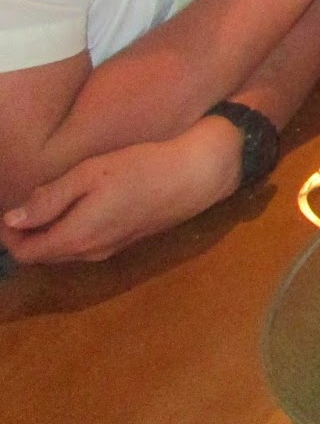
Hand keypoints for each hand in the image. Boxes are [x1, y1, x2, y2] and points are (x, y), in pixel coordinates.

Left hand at [1, 121, 238, 262]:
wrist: (196, 176)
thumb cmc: (141, 169)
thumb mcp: (90, 174)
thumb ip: (49, 199)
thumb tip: (13, 220)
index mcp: (76, 237)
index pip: (26, 252)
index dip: (9, 235)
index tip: (6, 210)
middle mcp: (90, 252)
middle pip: (44, 254)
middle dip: (27, 234)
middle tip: (23, 203)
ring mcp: (110, 249)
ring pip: (66, 249)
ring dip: (50, 232)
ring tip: (49, 202)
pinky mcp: (126, 241)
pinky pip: (86, 244)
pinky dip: (71, 230)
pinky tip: (81, 206)